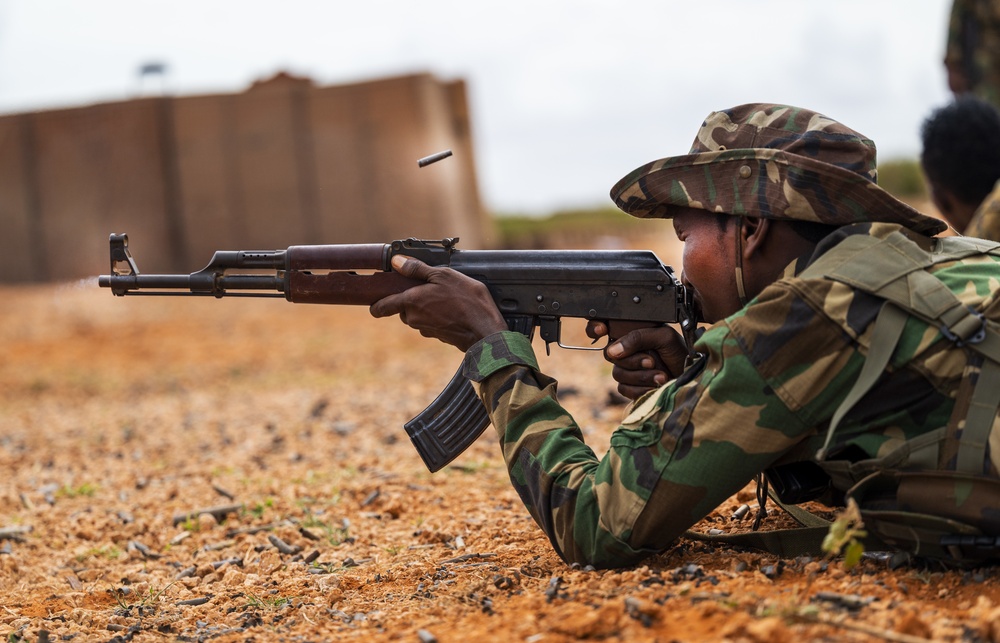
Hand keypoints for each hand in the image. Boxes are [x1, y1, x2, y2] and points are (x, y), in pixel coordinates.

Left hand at [370, 255, 507, 350]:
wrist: (485, 330)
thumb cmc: (466, 301)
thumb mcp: (443, 275)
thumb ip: (418, 269)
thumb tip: (396, 262)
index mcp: (410, 302)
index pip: (381, 308)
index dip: (376, 304)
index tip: (376, 300)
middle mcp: (414, 318)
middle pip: (403, 309)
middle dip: (412, 300)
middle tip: (428, 288)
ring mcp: (426, 329)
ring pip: (418, 316)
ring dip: (427, 307)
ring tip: (446, 297)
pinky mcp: (439, 336)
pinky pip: (432, 323)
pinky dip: (439, 316)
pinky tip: (454, 309)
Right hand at [586, 321, 689, 399]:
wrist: (691, 379)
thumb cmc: (680, 353)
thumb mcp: (664, 337)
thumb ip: (639, 337)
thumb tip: (613, 350)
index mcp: (631, 334)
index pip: (603, 327)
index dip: (595, 327)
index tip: (602, 329)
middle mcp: (626, 351)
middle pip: (609, 354)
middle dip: (632, 360)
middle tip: (652, 361)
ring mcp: (627, 369)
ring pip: (617, 373)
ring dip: (641, 376)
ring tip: (661, 376)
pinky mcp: (630, 387)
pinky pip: (623, 388)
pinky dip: (640, 388)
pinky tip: (655, 386)